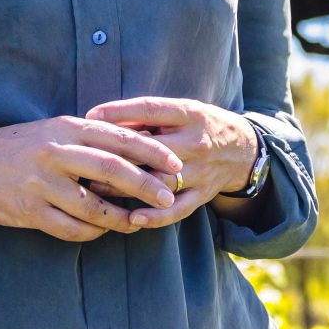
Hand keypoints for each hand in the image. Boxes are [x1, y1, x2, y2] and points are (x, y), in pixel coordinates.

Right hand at [0, 116, 180, 241]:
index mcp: (67, 128)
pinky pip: (69, 227)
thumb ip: (92, 137)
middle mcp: (56, 153)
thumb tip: (140, 147)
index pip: (119, 138)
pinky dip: (91, 231)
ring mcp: (41, 183)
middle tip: (168, 197)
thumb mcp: (57, 129)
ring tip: (138, 222)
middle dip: (145, 185)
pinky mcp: (28, 211)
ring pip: (92, 205)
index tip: (175, 164)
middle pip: (110, 171)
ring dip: (120, 217)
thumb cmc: (23, 145)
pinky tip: (103, 231)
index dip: (151, 152)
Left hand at [81, 97, 259, 230]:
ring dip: (126, 187)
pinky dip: (154, 216)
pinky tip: (131, 218)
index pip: (151, 109)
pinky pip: (177, 209)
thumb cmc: (202, 126)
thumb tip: (107, 119)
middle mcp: (196, 142)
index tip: (90, 116)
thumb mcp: (183, 110)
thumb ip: (150, 116)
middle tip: (85, 160)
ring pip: (160, 181)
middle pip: (151, 148)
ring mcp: (201, 170)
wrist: (243, 150)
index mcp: (190, 114)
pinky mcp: (203, 194)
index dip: (119, 112)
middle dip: (117, 155)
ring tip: (95, 189)